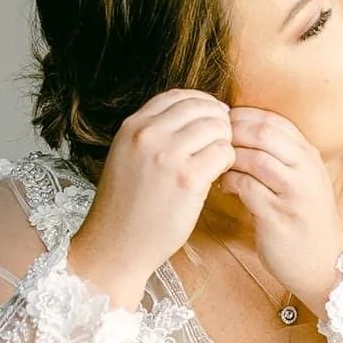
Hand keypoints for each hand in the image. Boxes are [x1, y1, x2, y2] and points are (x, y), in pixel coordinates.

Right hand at [68, 90, 235, 309]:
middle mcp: (148, 136)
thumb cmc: (124, 206)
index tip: (211, 115)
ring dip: (224, 141)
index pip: (177, 96)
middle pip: (201, 107)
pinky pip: (224, 153)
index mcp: (132, 127)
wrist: (116, 246)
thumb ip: (152, 133)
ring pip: (216, 127)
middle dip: (217, 120)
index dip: (201, 101)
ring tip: (217, 160)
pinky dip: (227, 161)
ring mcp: (168, 156)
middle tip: (222, 138)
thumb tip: (193, 113)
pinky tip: (217, 175)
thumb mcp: (126, 156)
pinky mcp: (188, 179)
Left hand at [219, 108, 342, 317]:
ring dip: (230, 157)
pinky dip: (230, 182)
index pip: (275, 120)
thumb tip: (241, 133)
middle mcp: (306, 169)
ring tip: (216, 162)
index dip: (245, 115)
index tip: (223, 121)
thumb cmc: (305, 220)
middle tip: (212, 138)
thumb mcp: (302, 180)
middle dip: (233, 130)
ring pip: (256, 158)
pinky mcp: (279, 216)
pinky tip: (224, 186)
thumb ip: (280, 157)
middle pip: (264, 132)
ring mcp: (294, 193)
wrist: (325, 262)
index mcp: (309, 156)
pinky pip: (248, 187)